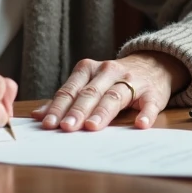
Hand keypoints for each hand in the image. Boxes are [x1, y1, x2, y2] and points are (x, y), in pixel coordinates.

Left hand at [31, 51, 190, 130]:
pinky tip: (140, 124)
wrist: (152, 64)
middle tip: (67, 128)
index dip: (59, 106)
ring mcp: (132, 80)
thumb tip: (38, 116)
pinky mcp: (153, 92)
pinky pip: (149, 103)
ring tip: (92, 127)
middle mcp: (108, 71)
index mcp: (88, 69)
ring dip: (103, 112)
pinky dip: (145, 113)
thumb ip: (66, 99)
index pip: (71, 90)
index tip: (49, 124)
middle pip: (90, 93)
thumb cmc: (113, 80)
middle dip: (77, 111)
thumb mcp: (88, 83)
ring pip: (114, 96)